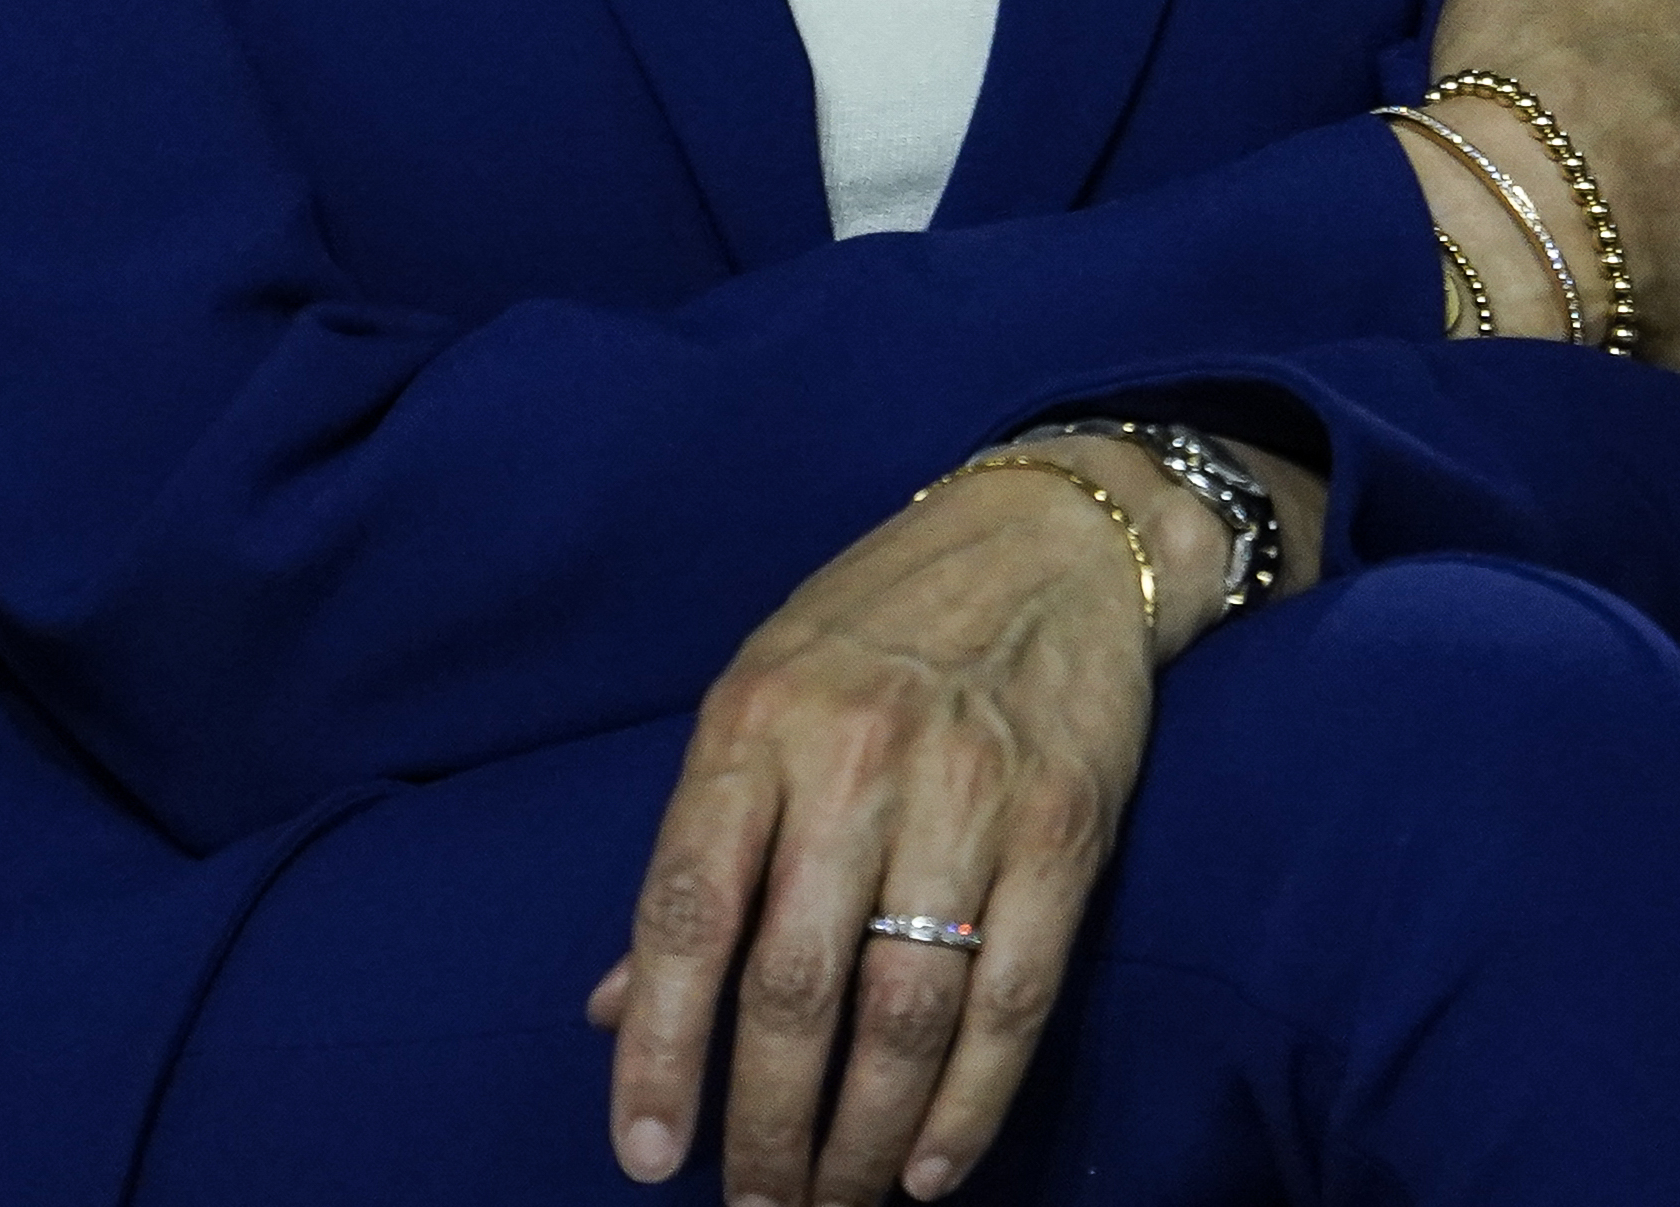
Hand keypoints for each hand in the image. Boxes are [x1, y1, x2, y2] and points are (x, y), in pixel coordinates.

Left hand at [581, 433, 1304, 1202]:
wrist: (1049, 538)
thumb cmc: (876, 628)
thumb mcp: (757, 700)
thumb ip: (698, 854)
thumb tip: (615, 1006)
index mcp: (753, 726)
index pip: (688, 910)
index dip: (663, 1047)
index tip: (648, 1154)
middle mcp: (854, 761)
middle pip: (797, 984)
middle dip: (768, 1124)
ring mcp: (967, 795)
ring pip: (904, 1009)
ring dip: (863, 1136)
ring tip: (831, 1204)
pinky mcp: (1064, 828)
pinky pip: (1013, 996)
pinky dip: (970, 1103)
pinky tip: (926, 1170)